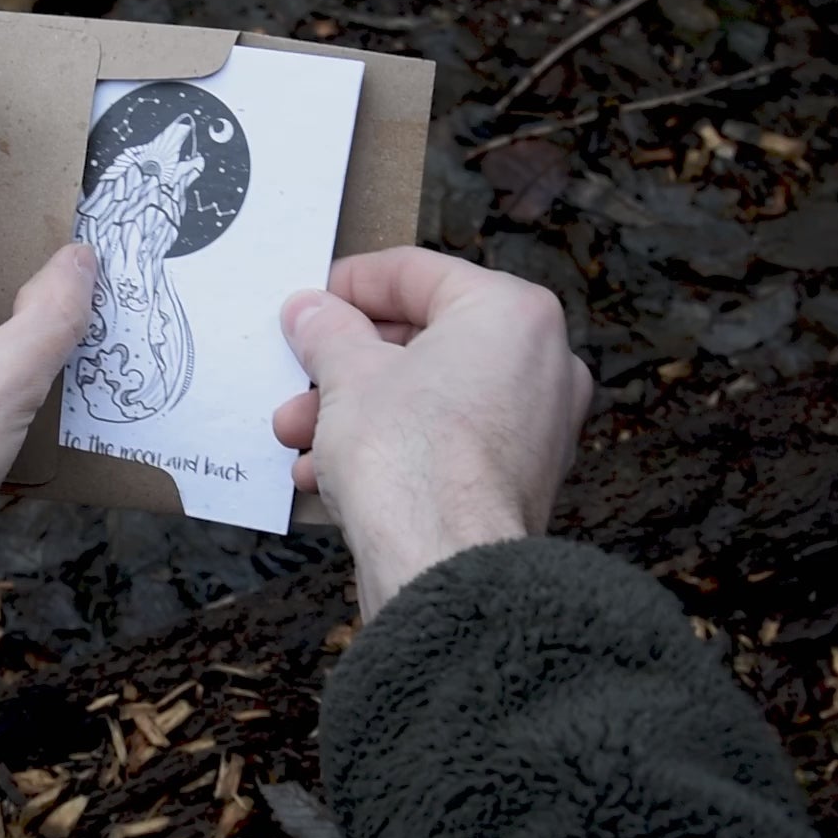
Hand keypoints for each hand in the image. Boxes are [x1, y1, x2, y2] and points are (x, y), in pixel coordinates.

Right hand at [274, 248, 591, 617]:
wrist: (442, 564)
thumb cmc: (409, 458)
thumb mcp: (347, 374)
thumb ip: (327, 331)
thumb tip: (309, 311)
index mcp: (511, 313)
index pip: (417, 273)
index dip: (348, 285)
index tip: (307, 303)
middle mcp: (541, 363)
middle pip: (422, 342)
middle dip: (344, 365)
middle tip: (296, 374)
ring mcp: (537, 427)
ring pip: (427, 399)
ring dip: (353, 413)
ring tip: (296, 436)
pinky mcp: (518, 480)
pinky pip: (444, 445)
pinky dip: (388, 450)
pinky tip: (328, 476)